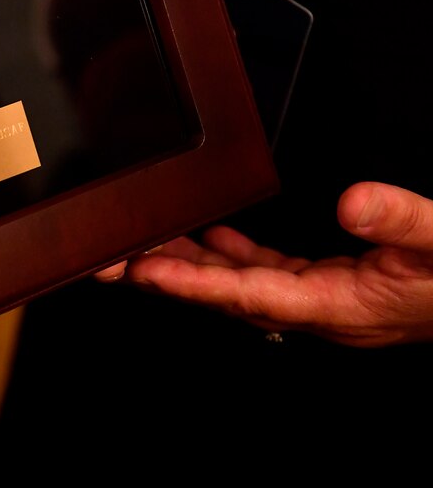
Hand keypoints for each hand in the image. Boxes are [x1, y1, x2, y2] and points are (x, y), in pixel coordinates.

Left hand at [107, 182, 432, 346]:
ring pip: (239, 284)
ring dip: (190, 265)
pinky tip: (212, 236)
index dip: (194, 283)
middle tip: (109, 262)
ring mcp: (325, 301)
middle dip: (167, 277)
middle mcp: (323, 310)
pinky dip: (234, 254)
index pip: (251, 296)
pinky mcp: (333, 286)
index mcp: (342, 307)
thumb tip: (352, 201)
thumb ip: (404, 223)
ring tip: (141, 244)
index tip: (144, 270)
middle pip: (226, 295)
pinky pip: (268, 272)